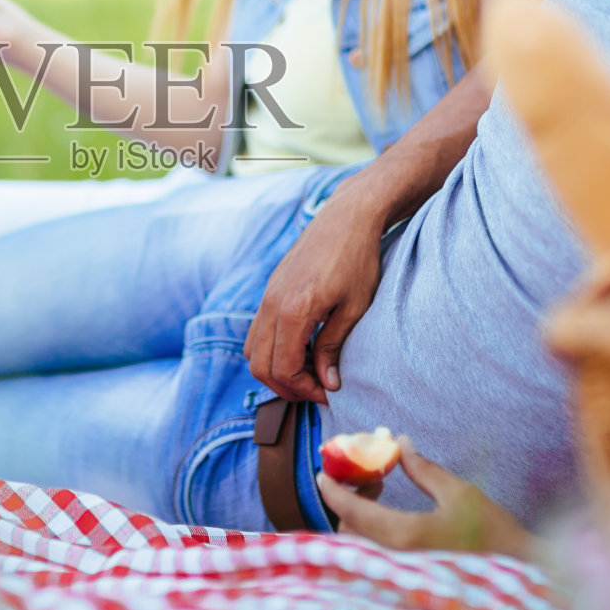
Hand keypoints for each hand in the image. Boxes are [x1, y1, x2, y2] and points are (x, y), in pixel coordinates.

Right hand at [244, 189, 383, 403]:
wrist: (347, 217)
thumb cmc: (357, 260)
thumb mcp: (353, 308)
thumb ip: (333, 346)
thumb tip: (327, 383)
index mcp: (293, 311)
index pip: (284, 369)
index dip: (304, 389)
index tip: (328, 393)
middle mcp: (272, 304)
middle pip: (260, 366)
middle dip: (286, 386)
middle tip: (316, 389)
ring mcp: (267, 295)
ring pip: (252, 350)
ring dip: (276, 368)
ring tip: (308, 370)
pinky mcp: (270, 288)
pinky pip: (257, 330)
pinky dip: (272, 348)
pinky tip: (301, 346)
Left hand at [316, 434, 533, 559]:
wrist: (524, 578)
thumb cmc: (496, 534)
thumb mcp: (460, 493)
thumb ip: (423, 469)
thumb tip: (399, 442)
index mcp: (405, 536)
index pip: (352, 513)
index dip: (333, 491)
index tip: (322, 472)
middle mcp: (395, 561)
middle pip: (350, 532)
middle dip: (349, 501)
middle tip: (370, 476)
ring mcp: (401, 576)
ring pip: (361, 547)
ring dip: (360, 518)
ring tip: (380, 490)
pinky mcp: (409, 582)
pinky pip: (376, 557)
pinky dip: (372, 534)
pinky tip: (390, 514)